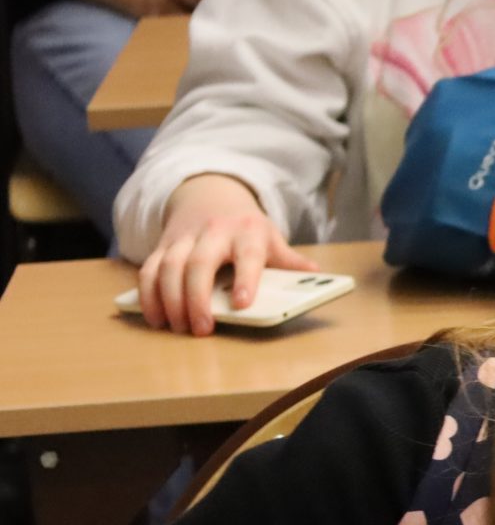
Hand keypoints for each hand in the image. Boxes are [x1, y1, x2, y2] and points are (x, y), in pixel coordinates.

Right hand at [133, 173, 315, 334]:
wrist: (212, 195)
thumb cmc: (247, 228)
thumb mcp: (272, 238)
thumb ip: (289, 261)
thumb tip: (316, 276)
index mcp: (248, 233)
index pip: (248, 256)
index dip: (246, 279)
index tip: (243, 303)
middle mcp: (213, 233)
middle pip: (199, 264)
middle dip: (197, 298)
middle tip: (201, 329)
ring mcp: (184, 238)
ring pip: (168, 267)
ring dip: (169, 300)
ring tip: (177, 327)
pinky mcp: (163, 246)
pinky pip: (148, 269)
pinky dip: (148, 294)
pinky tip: (156, 316)